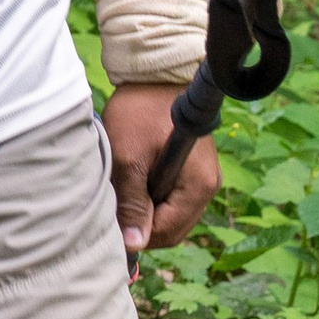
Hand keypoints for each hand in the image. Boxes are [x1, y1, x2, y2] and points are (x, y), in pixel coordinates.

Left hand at [102, 82, 218, 274]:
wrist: (154, 73)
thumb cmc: (141, 111)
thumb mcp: (129, 158)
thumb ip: (133, 203)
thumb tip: (134, 244)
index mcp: (198, 186)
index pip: (167, 233)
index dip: (137, 234)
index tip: (111, 222)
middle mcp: (207, 186)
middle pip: (172, 228)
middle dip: (142, 223)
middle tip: (115, 204)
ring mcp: (200, 178)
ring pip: (169, 214)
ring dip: (145, 208)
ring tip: (124, 185)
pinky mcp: (191, 169)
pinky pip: (170, 197)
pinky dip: (150, 195)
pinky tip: (133, 176)